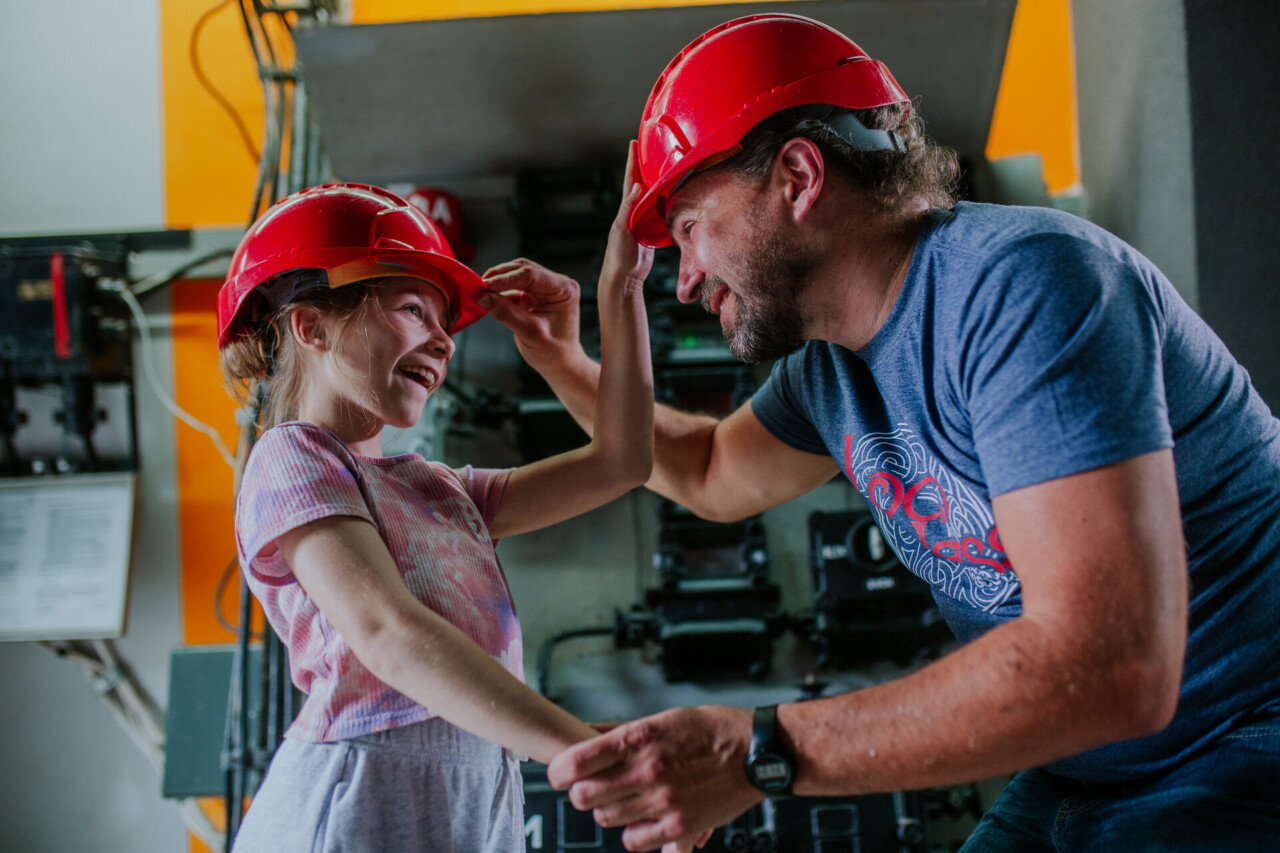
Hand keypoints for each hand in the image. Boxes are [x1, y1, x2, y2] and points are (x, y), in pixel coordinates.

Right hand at [479, 258, 583, 374]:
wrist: (561, 364)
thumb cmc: (553, 352)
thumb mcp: (529, 332)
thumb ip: (505, 313)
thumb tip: (481, 296)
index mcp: (564, 289)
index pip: (531, 275)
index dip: (505, 279)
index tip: (484, 286)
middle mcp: (557, 284)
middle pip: (523, 269)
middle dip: (499, 276)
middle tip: (477, 286)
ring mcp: (546, 288)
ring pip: (517, 275)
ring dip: (498, 281)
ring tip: (480, 291)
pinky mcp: (535, 295)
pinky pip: (514, 287)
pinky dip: (500, 291)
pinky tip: (487, 297)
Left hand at [546, 706, 761, 851]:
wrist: (757, 754)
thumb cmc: (713, 731)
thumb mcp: (666, 718)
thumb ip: (622, 730)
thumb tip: (584, 733)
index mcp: (641, 738)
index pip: (577, 762)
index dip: (558, 771)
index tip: (558, 774)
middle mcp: (648, 770)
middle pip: (584, 796)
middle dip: (581, 792)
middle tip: (592, 787)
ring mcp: (662, 801)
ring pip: (606, 818)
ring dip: (608, 810)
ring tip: (625, 798)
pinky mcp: (679, 826)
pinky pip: (634, 841)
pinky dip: (632, 833)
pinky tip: (643, 818)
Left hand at [600, 140, 654, 293]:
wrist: (625, 277)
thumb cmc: (618, 255)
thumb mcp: (622, 229)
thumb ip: (629, 208)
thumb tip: (637, 185)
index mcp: (625, 208)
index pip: (630, 179)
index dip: (632, 161)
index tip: (634, 143)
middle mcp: (634, 211)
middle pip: (643, 183)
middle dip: (647, 166)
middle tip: (653, 148)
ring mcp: (644, 221)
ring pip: (654, 196)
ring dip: (660, 182)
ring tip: (667, 166)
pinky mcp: (653, 232)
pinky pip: (661, 213)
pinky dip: (667, 202)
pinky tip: (674, 195)